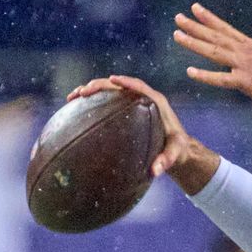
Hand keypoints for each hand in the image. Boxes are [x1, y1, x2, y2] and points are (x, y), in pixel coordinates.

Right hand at [67, 75, 188, 178]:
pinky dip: (93, 102)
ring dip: (92, 90)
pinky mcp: (126, 109)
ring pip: (110, 91)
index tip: (112, 80)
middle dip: (101, 85)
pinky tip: (75, 108)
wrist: (177, 148)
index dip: (126, 82)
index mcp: (156, 102)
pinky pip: (108, 101)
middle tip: (83, 92)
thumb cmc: (178, 149)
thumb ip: (167, 160)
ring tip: (73, 96)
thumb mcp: (175, 153)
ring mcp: (133, 103)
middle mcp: (144, 98)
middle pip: (120, 86)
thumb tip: (156, 171)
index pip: (140, 87)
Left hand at [172, 3, 251, 116]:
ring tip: (177, 35)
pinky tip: (190, 71)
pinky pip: (222, 79)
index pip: (226, 29)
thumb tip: (248, 62)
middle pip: (216, 36)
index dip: (209, 18)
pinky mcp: (247, 83)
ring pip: (215, 51)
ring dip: (194, 43)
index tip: (195, 8)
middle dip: (195, 26)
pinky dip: (205, 75)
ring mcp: (246, 66)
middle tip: (178, 18)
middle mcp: (247, 52)